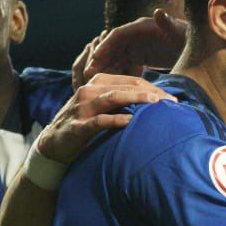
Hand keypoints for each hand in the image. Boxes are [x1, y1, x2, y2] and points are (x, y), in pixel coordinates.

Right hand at [34, 74, 168, 163]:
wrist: (54, 145)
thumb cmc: (85, 124)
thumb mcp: (102, 108)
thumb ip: (122, 102)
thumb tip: (154, 103)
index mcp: (97, 83)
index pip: (131, 80)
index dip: (153, 87)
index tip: (172, 99)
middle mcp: (89, 91)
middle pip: (125, 86)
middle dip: (150, 92)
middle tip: (171, 102)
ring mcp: (82, 107)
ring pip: (113, 97)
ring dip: (136, 99)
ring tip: (155, 104)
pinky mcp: (78, 126)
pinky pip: (99, 120)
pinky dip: (116, 120)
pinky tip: (131, 121)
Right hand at [74, 11, 188, 88]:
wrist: (200, 48)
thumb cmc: (190, 38)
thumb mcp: (180, 33)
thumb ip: (168, 24)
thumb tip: (159, 12)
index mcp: (142, 27)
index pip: (118, 34)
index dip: (106, 45)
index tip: (95, 56)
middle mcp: (137, 35)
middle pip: (114, 47)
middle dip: (101, 60)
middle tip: (89, 74)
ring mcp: (138, 46)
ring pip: (117, 58)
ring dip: (107, 69)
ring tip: (96, 82)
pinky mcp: (141, 57)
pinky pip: (125, 65)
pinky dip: (118, 74)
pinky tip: (113, 87)